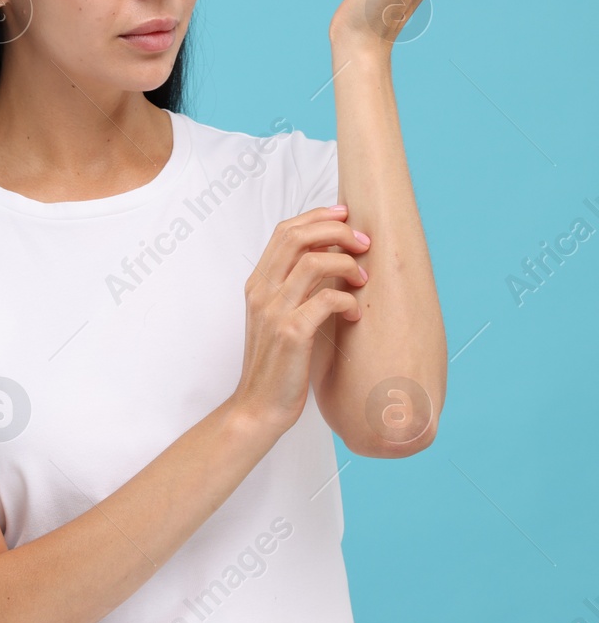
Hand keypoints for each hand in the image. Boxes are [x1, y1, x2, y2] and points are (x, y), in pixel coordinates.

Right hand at [230, 205, 370, 432]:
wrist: (259, 406)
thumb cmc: (277, 365)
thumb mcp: (278, 318)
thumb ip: (295, 290)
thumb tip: (331, 262)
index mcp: (258, 284)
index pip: (285, 231)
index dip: (317, 216)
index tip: (346, 216)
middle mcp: (262, 291)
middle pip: (299, 236)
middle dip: (338, 230)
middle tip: (364, 242)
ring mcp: (274, 311)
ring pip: (315, 262)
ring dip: (348, 263)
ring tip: (363, 281)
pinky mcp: (291, 333)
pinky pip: (327, 299)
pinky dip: (348, 301)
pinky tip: (355, 316)